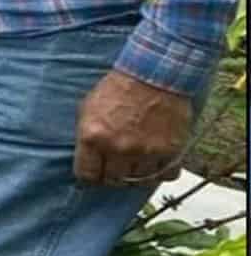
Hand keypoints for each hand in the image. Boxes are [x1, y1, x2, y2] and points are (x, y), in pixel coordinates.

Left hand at [75, 71, 191, 188]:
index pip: (86, 175)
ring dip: (136, 175)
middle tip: (115, 169)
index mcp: (93, 137)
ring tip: (136, 165)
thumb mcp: (88, 108)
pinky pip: (166, 175)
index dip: (90, 177)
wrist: (155, 74)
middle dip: (112, 176)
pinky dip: (161, 173)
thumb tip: (85, 159)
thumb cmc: (118, 88)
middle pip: (113, 180)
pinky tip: (157, 164)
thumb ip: (86, 136)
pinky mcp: (170, 150)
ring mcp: (145, 151)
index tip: (94, 175)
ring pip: (139, 181)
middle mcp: (118, 148)